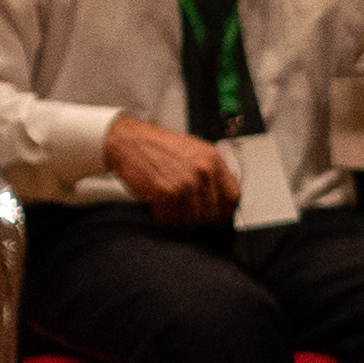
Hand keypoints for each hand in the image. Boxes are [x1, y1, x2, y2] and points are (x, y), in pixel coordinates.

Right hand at [97, 112, 238, 220]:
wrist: (130, 141)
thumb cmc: (161, 147)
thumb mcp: (196, 151)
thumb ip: (214, 172)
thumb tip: (227, 197)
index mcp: (214, 160)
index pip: (233, 198)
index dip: (225, 212)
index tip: (218, 217)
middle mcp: (203, 172)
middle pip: (213, 214)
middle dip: (201, 219)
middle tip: (188, 214)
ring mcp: (185, 183)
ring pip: (193, 220)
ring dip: (181, 220)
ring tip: (171, 207)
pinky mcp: (166, 193)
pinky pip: (171, 219)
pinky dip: (164, 217)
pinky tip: (159, 205)